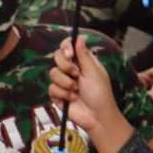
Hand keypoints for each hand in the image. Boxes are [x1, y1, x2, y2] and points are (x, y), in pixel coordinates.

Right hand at [50, 37, 131, 152]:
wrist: (97, 116)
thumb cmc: (101, 94)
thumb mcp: (94, 72)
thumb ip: (84, 55)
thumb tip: (80, 37)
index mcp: (82, 62)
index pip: (68, 47)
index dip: (65, 48)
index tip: (69, 54)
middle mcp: (71, 70)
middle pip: (57, 58)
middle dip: (65, 66)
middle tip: (76, 74)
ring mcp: (63, 82)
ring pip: (53, 73)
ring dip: (66, 83)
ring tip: (76, 90)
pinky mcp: (57, 94)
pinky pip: (52, 88)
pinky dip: (63, 94)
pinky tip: (73, 98)